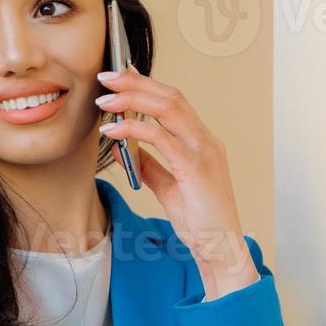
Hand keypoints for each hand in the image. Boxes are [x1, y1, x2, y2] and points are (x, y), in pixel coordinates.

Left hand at [95, 67, 258, 298]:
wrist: (220, 250)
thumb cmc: (201, 223)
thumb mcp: (170, 189)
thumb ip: (150, 166)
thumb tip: (125, 147)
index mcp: (202, 143)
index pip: (174, 101)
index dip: (147, 85)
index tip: (122, 75)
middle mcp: (206, 141)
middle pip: (170, 97)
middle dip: (136, 82)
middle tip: (106, 76)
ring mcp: (203, 152)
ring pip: (167, 109)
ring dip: (132, 99)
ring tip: (104, 99)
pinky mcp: (195, 168)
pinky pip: (160, 138)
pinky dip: (133, 129)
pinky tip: (112, 130)